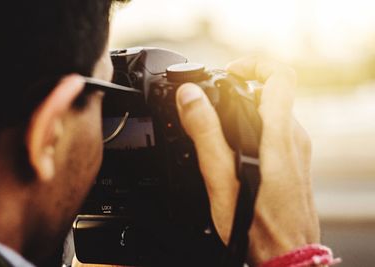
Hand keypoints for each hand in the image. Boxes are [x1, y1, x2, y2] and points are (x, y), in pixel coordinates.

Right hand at [175, 57, 319, 265]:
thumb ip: (205, 132)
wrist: (285, 254)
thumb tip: (190, 96)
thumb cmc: (255, 224)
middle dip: (241, 90)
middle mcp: (293, 138)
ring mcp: (296, 152)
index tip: (230, 72)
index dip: (255, 64)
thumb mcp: (220, 178)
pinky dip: (253, 129)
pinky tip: (233, 150)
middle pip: (272, 94)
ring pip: (273, 114)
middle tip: (214, 102)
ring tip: (218, 127)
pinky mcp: (293, 164)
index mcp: (278, 135)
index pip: (281, 76)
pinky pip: (275, 133)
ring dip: (245, 111)